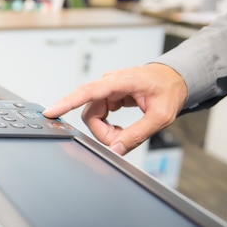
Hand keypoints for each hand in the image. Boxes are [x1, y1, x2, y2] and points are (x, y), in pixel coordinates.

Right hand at [42, 63, 187, 155]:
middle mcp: (110, 82)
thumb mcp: (160, 116)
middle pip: (90, 113)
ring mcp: (107, 89)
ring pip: (92, 116)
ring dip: (105, 131)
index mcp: (122, 81)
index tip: (51, 111)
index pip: (88, 91)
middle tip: (121, 142)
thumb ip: (137, 134)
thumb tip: (115, 149)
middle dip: (102, 132)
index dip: (67, 102)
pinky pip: (98, 115)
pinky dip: (107, 127)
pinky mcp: (107, 96)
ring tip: (124, 134)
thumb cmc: (169, 90)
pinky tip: (120, 129)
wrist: (175, 78)